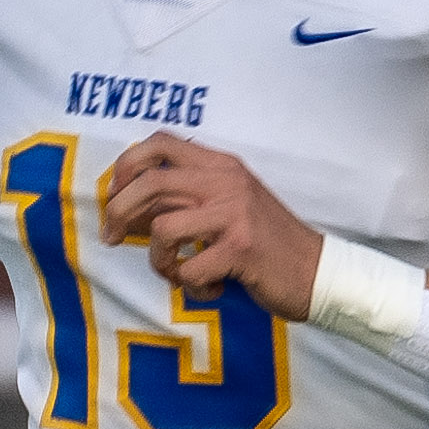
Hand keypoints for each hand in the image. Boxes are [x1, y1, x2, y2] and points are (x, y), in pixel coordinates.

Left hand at [96, 130, 323, 318]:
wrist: (317, 271)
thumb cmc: (265, 243)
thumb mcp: (228, 205)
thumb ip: (187, 198)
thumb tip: (129, 207)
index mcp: (221, 165)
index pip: (161, 142)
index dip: (127, 165)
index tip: (114, 193)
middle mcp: (227, 181)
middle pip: (150, 183)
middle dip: (118, 212)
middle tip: (112, 237)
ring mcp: (235, 213)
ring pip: (163, 230)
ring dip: (160, 260)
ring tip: (179, 271)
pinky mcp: (241, 248)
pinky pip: (188, 269)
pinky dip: (191, 286)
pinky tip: (212, 287)